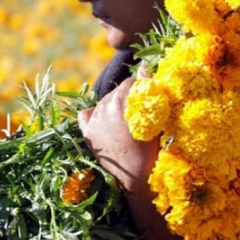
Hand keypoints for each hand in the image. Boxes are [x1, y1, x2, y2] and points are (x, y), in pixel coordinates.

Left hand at [78, 77, 159, 197]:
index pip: (132, 82)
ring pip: (103, 103)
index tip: (145, 104)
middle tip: (135, 118)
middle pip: (117, 92)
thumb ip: (148, 87)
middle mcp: (106, 104)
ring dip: (112, 109)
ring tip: (123, 127)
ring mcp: (95, 118)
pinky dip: (92, 116)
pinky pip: (85, 115)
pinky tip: (103, 125)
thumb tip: (144, 65)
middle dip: (127, 100)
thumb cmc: (152, 146)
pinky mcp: (87, 132)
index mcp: (125, 97)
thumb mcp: (155, 114)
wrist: (138, 175)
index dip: (140, 92)